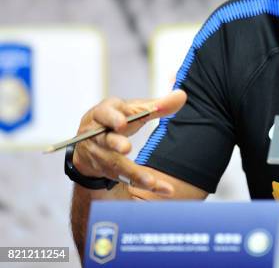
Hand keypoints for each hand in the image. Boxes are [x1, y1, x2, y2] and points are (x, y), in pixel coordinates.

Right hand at [72, 90, 186, 195]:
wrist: (88, 142)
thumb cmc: (116, 119)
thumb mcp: (133, 109)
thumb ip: (157, 105)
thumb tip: (182, 95)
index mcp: (103, 114)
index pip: (105, 113)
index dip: (113, 118)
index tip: (123, 122)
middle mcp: (97, 135)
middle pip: (106, 140)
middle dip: (115, 144)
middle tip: (126, 148)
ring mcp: (99, 155)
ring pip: (115, 165)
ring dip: (133, 174)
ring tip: (150, 181)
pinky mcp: (106, 171)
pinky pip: (125, 180)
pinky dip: (144, 184)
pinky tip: (163, 189)